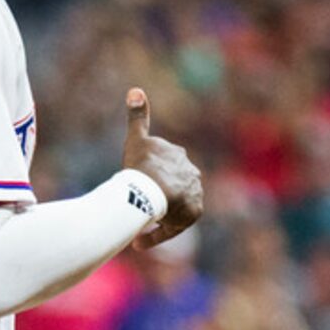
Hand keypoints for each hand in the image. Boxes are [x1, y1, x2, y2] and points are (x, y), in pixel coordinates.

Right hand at [121, 88, 203, 247]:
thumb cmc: (140, 165)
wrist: (151, 189)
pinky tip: (141, 240)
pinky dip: (158, 233)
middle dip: (157, 199)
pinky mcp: (193, 213)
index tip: (136, 188)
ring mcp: (194, 193)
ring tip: (137, 226)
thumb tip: (135, 89)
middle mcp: (191, 173)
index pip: (165, 169)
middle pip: (172, 189)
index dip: (149, 180)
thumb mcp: (136, 139)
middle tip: (137, 208)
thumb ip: (137, 116)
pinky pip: (174, 226)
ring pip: (174, 208)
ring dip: (158, 217)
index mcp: (179, 156)